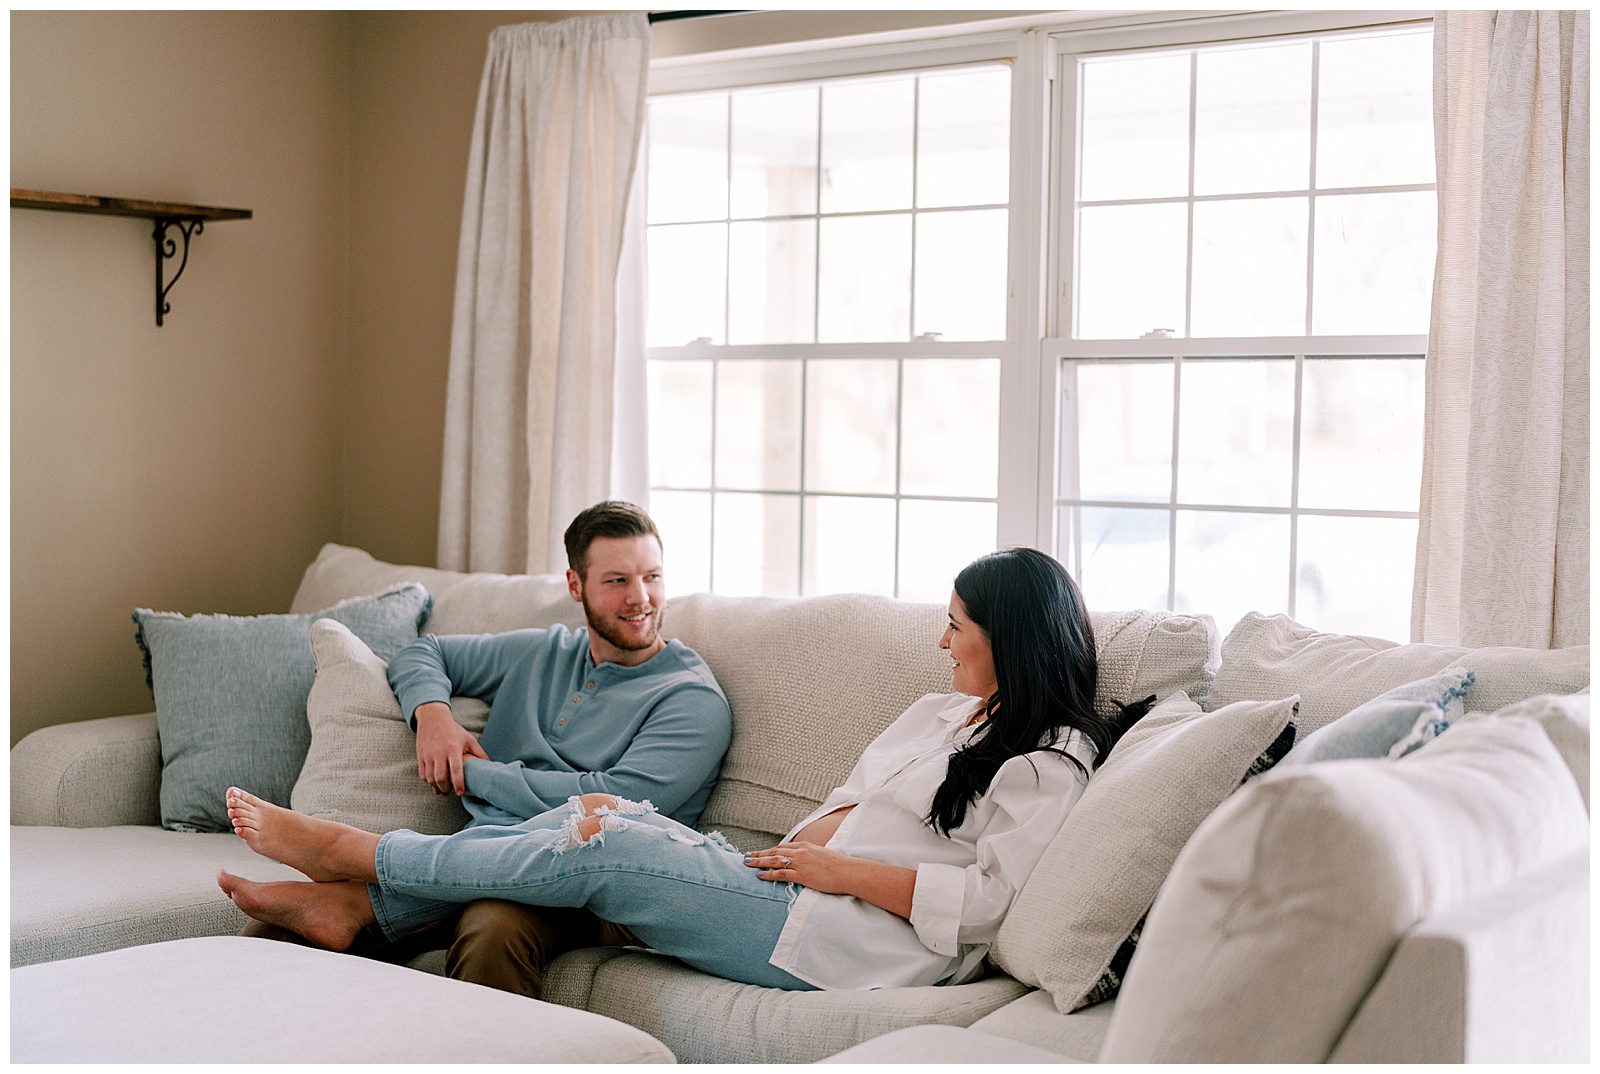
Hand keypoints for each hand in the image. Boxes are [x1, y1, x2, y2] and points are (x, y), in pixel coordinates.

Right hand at [414, 701, 488, 795]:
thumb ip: (479, 753)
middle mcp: (439, 752)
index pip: (455, 770)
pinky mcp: (420, 756)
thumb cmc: (454, 730)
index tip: (461, 793)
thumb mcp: (469, 739)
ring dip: (437, 787)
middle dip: (446, 789)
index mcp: (453, 749)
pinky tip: (435, 781)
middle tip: (452, 791)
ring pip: (430, 779)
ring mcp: (428, 755)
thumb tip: (490, 765)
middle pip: (440, 778)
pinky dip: (429, 781)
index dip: (458, 784)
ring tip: (444, 789)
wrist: (433, 718)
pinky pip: (423, 775)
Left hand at [743, 842, 861, 895]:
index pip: (782, 847)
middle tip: (746, 856)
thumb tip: (805, 862)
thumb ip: (811, 856)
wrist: (848, 872)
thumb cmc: (838, 866)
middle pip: (774, 851)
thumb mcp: (822, 855)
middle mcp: (801, 852)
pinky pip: (781, 873)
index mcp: (805, 846)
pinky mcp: (802, 875)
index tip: (759, 852)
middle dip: (759, 854)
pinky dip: (769, 874)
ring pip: (774, 860)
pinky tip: (760, 875)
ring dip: (759, 861)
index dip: (769, 850)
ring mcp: (800, 863)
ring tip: (747, 863)